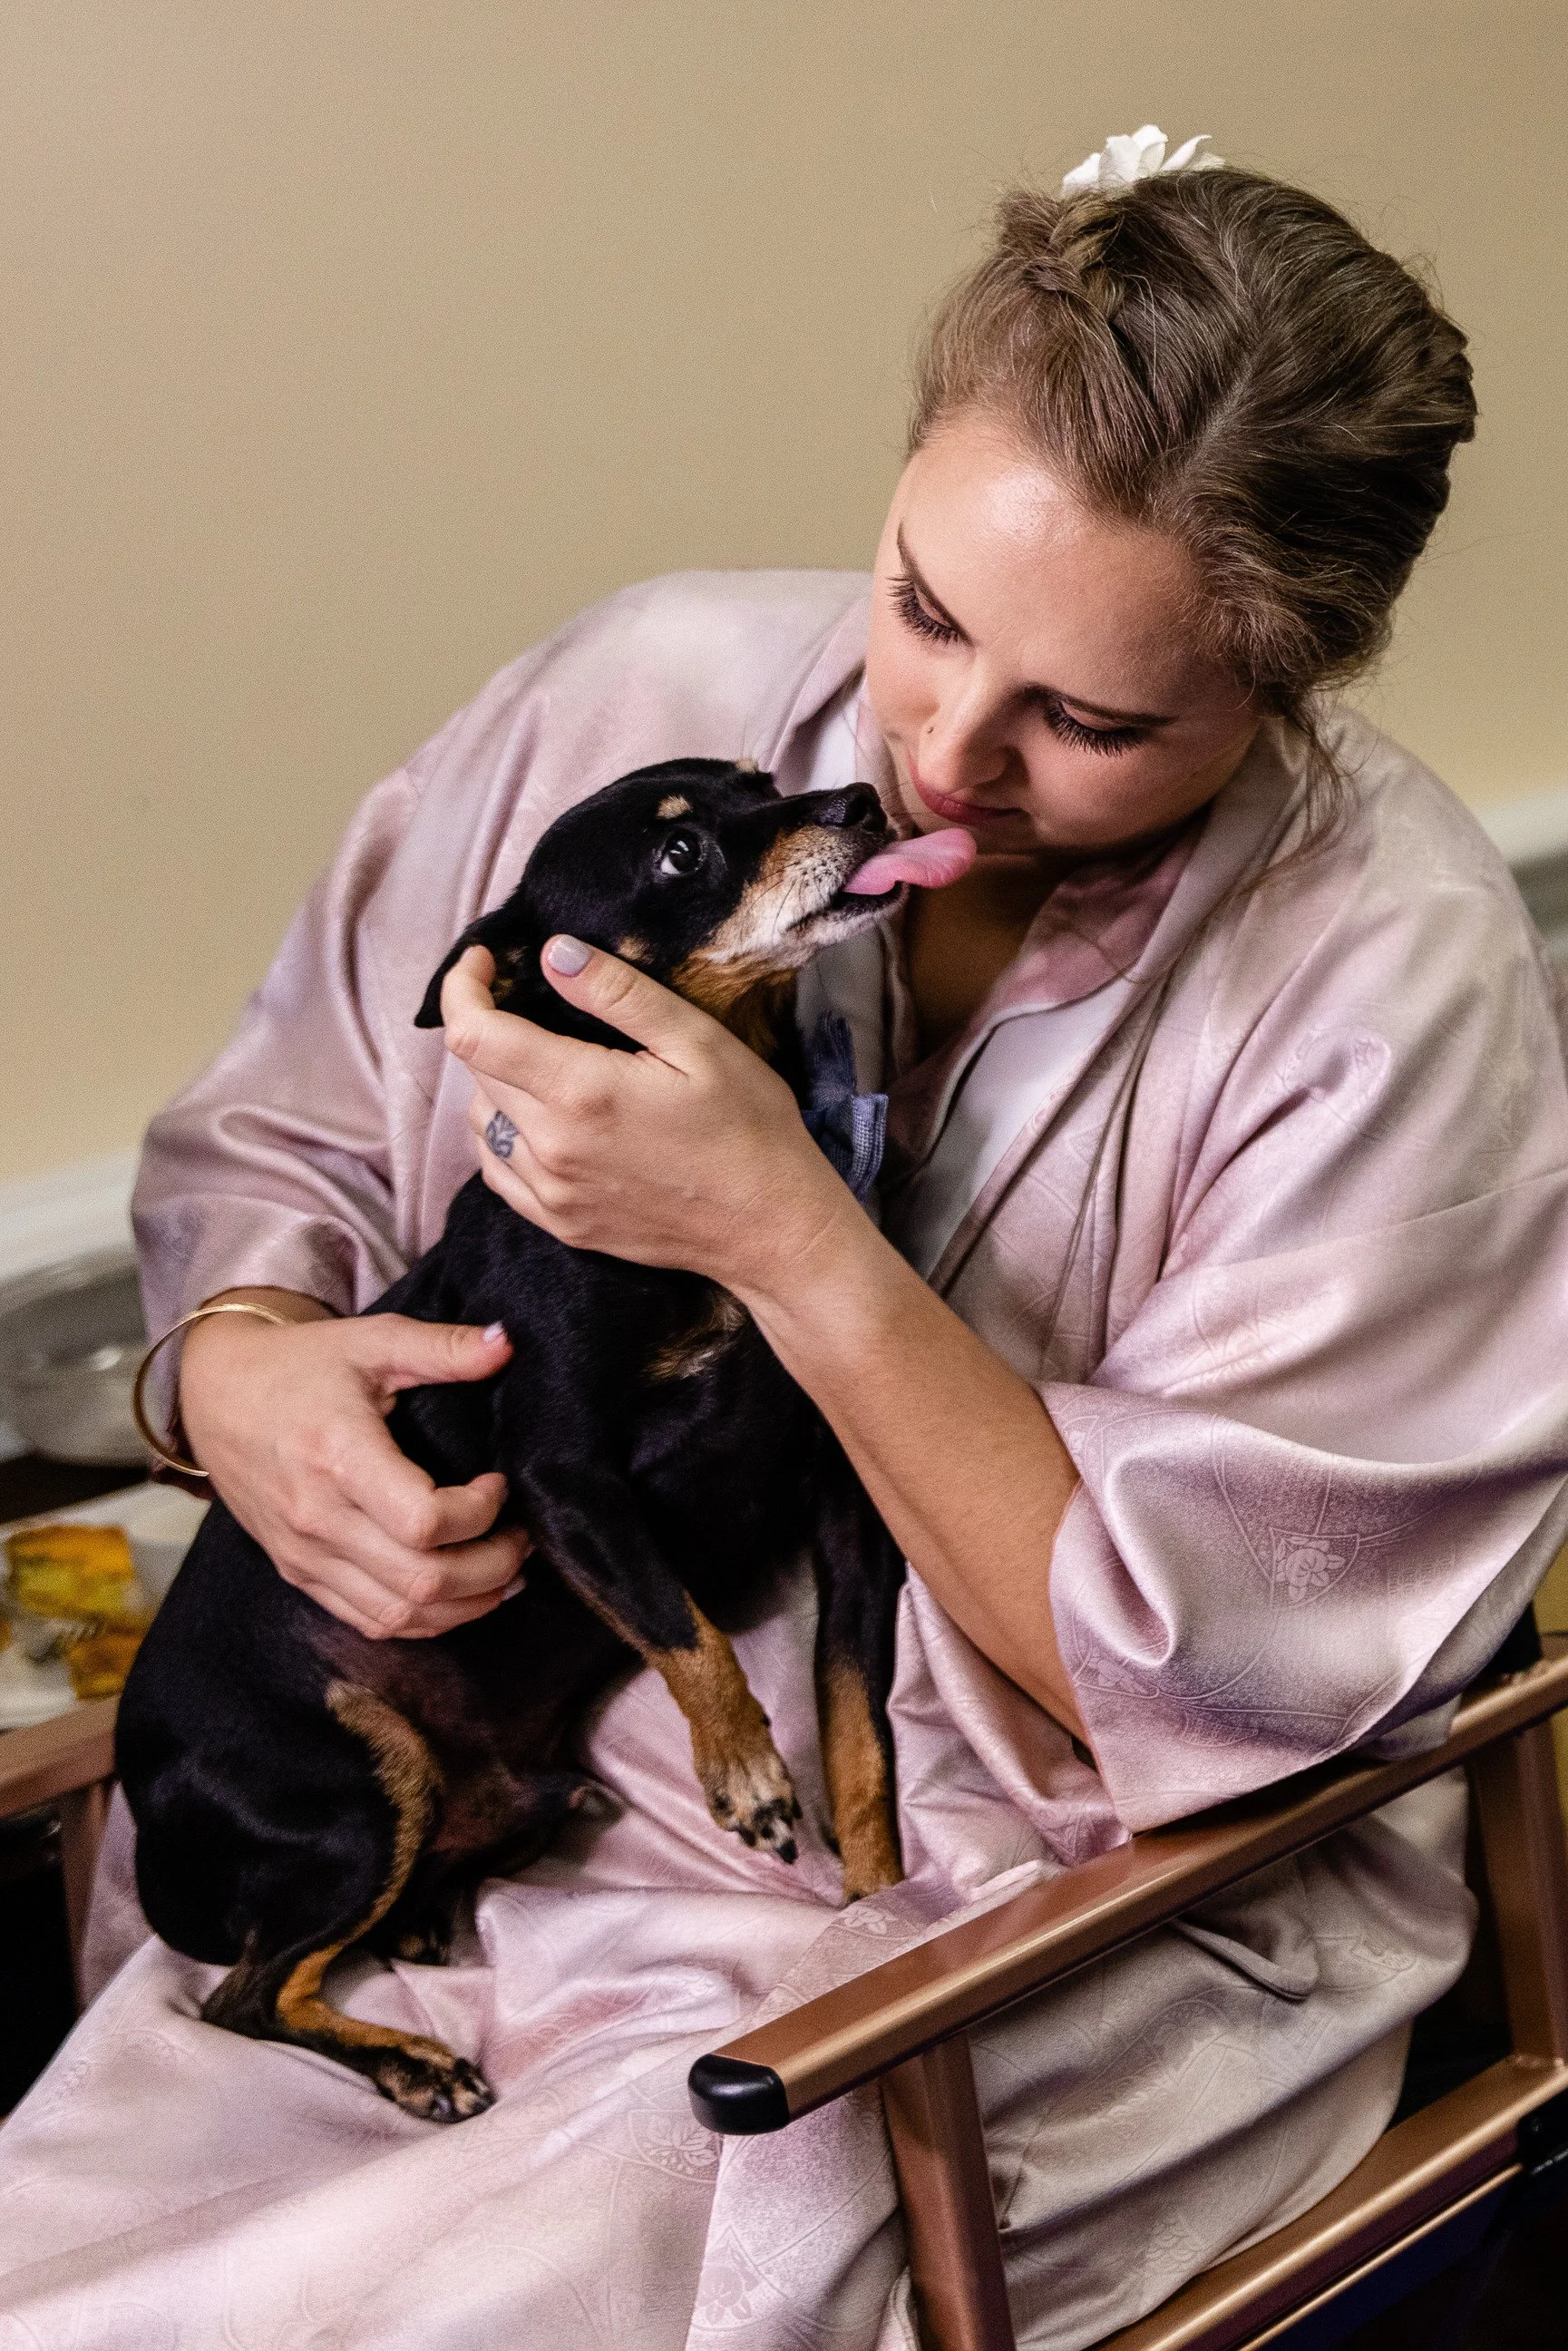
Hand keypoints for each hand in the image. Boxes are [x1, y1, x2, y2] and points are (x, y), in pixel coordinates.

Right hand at [179, 1295, 530, 1638]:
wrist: (216, 1395)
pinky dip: (421, 1620)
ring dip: (465, 1604)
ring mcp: (304, 1554)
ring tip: (504, 1572)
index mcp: (339, 1457)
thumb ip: (441, 1346)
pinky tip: (457, 1595)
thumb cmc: (301, 1365)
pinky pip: (367, 1621)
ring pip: (399, 1614)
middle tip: (520, 1537)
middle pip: (422, 1581)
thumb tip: (507, 1344)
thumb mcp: (371, 1340)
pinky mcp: (298, 1572)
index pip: (424, 1522)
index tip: (497, 1484)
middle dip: (492, 1567)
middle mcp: (318, 1517)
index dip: (480, 1513)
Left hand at [440, 940, 860, 1298]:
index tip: (485, 960)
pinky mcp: (560, 1224)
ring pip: (481, 1121)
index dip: (463, 987)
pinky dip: (501, 1133)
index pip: (474, 1034)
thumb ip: (618, 993)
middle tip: (529, 1001)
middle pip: (476, 1071)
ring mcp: (551, 1193)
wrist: (771, 1229)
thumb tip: (552, 954)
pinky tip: (540, 1118)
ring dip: (495, 1080)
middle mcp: (551, 1148)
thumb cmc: (749, 1128)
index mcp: (581, 1093)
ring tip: (541, 1059)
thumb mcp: (698, 1040)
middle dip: (489, 1024)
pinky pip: (497, 1170)